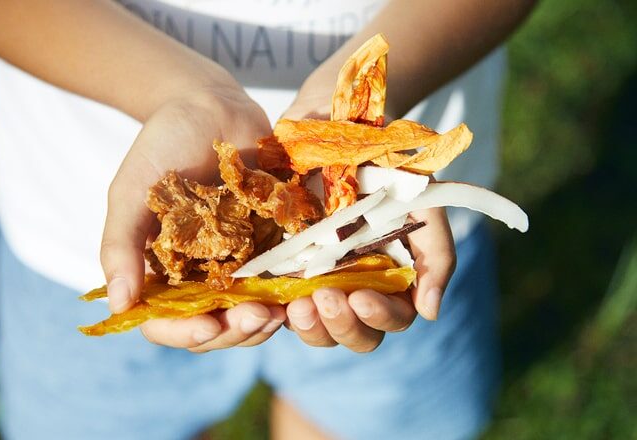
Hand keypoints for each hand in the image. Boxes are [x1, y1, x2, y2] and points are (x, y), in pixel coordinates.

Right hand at [100, 82, 286, 350]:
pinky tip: (303, 287)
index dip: (183, 333)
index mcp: (161, 269)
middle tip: (254, 316)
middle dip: (233, 330)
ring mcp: (237, 261)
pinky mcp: (270, 243)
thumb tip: (119, 305)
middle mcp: (199, 274)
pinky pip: (282, 278)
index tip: (205, 325)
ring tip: (278, 308)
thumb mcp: (131, 192)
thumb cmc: (161, 145)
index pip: (166, 321)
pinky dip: (291, 289)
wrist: (209, 106)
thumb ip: (122, 244)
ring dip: (265, 318)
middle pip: (215, 326)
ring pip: (251, 311)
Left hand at [283, 90, 455, 352]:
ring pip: (320, 327)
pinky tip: (272, 296)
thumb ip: (436, 252)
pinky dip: (278, 308)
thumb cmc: (384, 160)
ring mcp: (322, 278)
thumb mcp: (422, 200)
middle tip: (326, 297)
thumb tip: (430, 312)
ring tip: (299, 304)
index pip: (394, 318)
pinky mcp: (288, 267)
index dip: (380, 316)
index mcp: (394, 275)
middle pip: (358, 334)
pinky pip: (282, 304)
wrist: (335, 121)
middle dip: (343, 325)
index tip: (360, 295)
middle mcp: (360, 284)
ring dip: (311, 326)